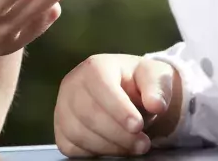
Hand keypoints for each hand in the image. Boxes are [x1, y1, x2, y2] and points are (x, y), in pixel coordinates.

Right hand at [54, 54, 181, 157]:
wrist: (127, 93)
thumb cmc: (138, 83)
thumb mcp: (155, 77)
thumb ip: (158, 87)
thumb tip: (156, 104)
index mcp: (95, 66)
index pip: (101, 87)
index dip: (119, 109)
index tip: (138, 126)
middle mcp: (73, 84)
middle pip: (89, 114)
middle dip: (118, 134)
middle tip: (143, 144)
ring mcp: (62, 107)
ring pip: (78, 133)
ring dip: (108, 147)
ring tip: (132, 148)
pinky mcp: (60, 129)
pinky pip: (70, 147)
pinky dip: (93, 153)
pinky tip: (113, 149)